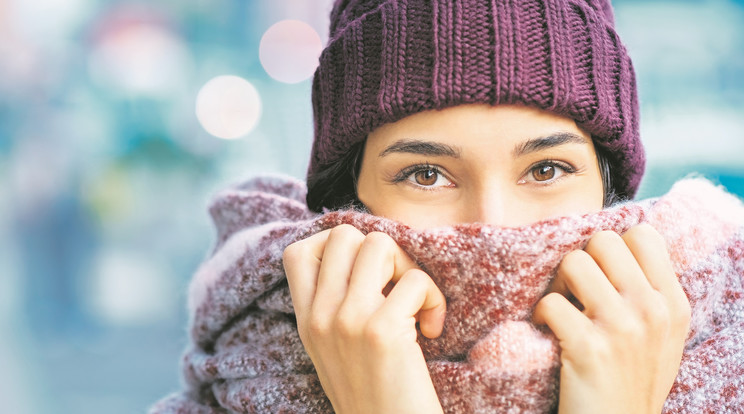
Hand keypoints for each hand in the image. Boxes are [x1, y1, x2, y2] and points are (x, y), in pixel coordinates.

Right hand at [283, 224, 445, 413]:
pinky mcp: (381, 331)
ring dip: (408, 268)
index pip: (299, 252)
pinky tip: (433, 330)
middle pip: (344, 235)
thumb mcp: (336, 351)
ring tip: (415, 304)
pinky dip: (433, 299)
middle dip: (381, 251)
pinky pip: (415, 280)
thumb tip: (364, 254)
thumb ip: (335, 307)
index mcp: (306, 321)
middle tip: (396, 287)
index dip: (337, 247)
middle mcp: (319, 316)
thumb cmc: (375, 396)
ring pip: (379, 244)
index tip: (366, 275)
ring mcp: (347, 321)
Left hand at [533, 224, 690, 413]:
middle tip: (575, 291)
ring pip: (574, 262)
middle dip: (582, 261)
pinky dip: (540, 315)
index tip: (603, 274)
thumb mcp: (661, 336)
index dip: (613, 247)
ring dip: (558, 284)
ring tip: (562, 309)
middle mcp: (652, 310)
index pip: (643, 234)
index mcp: (672, 303)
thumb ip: (648, 293)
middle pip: (603, 241)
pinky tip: (548, 332)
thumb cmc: (632, 379)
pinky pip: (551, 302)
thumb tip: (614, 247)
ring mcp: (622, 328)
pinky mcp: (588, 347)